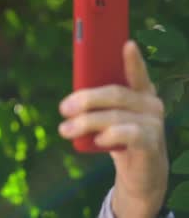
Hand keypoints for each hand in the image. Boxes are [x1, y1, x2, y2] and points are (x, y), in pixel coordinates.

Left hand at [58, 40, 168, 217]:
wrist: (140, 173)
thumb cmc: (119, 138)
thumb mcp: (108, 117)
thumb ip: (97, 103)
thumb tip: (72, 101)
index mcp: (140, 92)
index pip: (137, 72)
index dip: (133, 59)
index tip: (127, 44)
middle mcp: (151, 104)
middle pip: (114, 94)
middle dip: (85, 99)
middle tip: (63, 108)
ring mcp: (154, 123)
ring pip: (114, 116)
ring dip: (85, 122)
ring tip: (65, 129)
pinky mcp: (152, 143)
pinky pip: (127, 134)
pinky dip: (108, 135)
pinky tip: (96, 140)